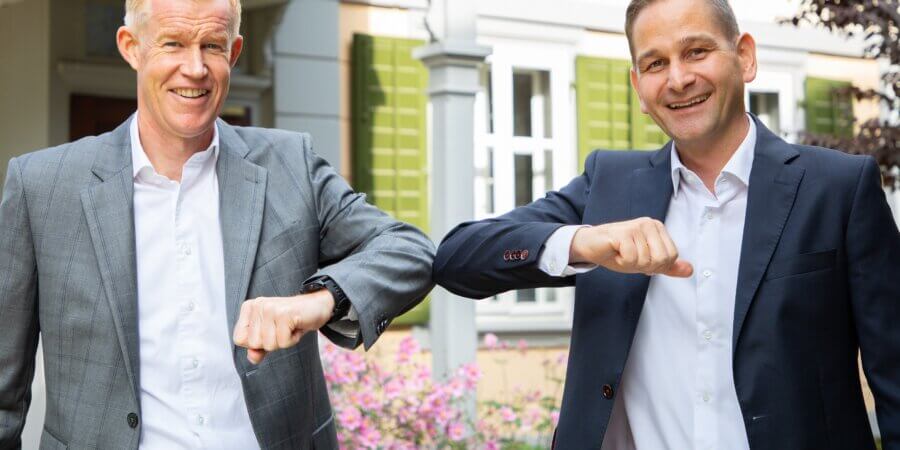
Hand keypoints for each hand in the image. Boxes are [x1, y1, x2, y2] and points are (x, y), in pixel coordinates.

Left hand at [232, 290, 334, 363]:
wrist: (318, 306)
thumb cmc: (293, 321)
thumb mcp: (272, 335)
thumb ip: (258, 348)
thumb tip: (252, 357)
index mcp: (249, 308)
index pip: (239, 338)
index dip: (256, 342)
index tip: (270, 331)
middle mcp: (257, 305)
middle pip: (253, 343)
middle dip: (271, 342)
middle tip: (283, 329)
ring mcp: (270, 308)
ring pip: (268, 344)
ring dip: (284, 341)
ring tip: (290, 327)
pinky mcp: (284, 313)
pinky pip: (283, 342)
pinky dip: (293, 339)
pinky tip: (297, 326)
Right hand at [570, 217, 692, 276]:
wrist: (590, 245)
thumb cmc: (617, 251)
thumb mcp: (645, 261)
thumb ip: (667, 265)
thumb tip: (689, 270)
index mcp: (658, 228)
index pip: (671, 257)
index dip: (655, 265)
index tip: (639, 258)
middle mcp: (649, 224)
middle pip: (661, 259)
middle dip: (643, 265)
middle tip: (629, 257)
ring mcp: (636, 227)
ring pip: (645, 260)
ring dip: (629, 264)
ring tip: (620, 254)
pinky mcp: (623, 233)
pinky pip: (631, 258)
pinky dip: (620, 262)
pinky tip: (614, 252)